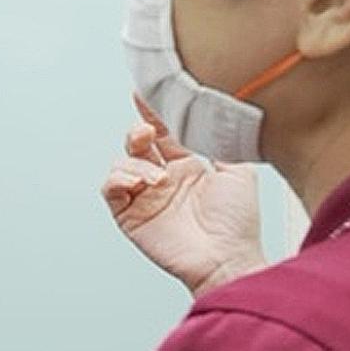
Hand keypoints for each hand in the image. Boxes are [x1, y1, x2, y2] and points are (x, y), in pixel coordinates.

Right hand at [100, 96, 265, 296]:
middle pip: (137, 145)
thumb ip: (221, 143)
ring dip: (135, 164)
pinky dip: (119, 180)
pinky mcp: (130, 217)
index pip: (163, 133)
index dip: (152, 112)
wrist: (229, 257)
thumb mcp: (239, 172)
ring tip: (159, 178)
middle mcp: (163, 180)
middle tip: (147, 132)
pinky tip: (141, 184)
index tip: (145, 93)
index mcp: (187, 168)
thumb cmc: (238, 223)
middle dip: (138, 132)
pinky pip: (110, 190)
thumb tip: (210, 117)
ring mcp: (145, 198)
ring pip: (121, 165)